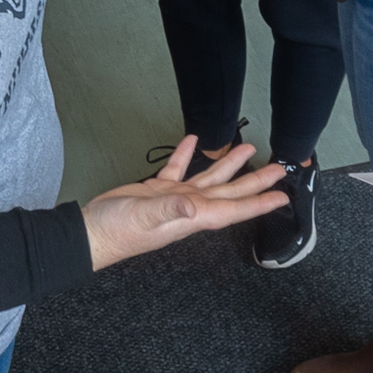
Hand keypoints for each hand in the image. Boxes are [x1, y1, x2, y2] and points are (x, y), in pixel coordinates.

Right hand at [82, 136, 287, 267]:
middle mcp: (189, 208)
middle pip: (230, 192)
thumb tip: (193, 206)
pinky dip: (187, 155)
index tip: (281, 197)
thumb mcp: (144, 217)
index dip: (258, 203)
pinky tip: (194, 141)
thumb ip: (170, 209)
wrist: (91, 232)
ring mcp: (175, 198)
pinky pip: (178, 170)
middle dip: (255, 181)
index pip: (233, 209)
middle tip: (278, 169)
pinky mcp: (157, 189)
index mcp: (192, 216)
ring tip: (247, 148)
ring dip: (229, 164)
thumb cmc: (117, 232)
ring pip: (209, 179)